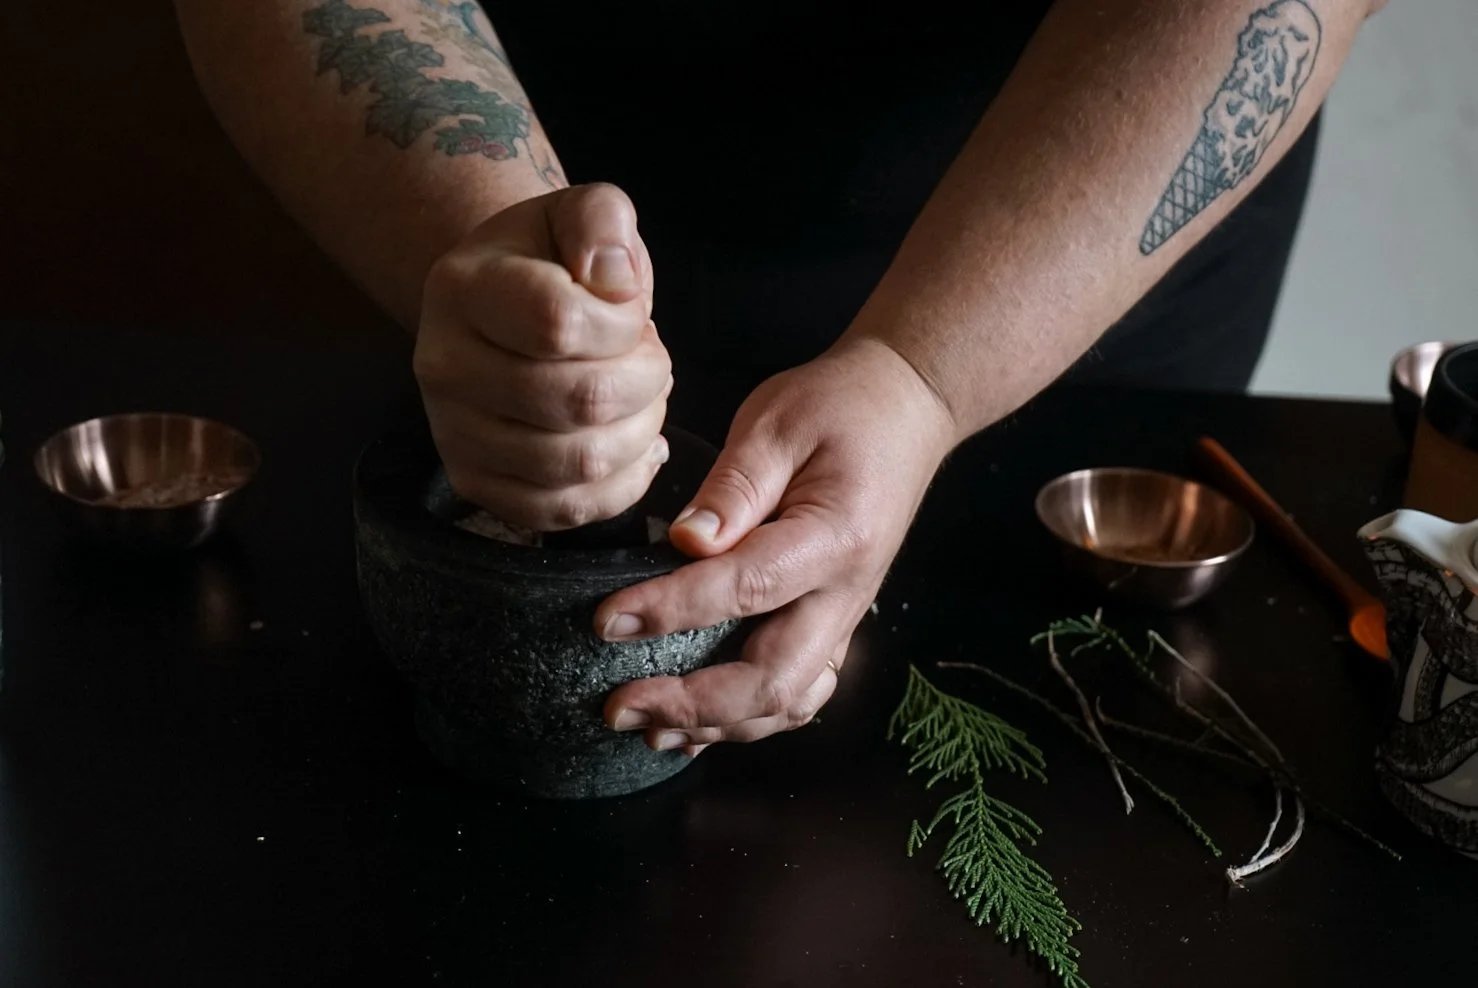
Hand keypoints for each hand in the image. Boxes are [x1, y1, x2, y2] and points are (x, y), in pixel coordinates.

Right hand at [415, 184, 671, 529]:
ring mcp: (454, 434)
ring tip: (641, 398)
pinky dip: (621, 483)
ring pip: (578, 463)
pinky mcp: (477, 485)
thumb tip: (612, 279)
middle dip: (646, 381)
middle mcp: (443, 366)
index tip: (632, 313)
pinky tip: (632, 443)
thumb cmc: (552, 263)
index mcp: (463, 289)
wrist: (499, 309)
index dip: (622, 324)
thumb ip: (602, 221)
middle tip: (652, 360)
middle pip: (578, 401)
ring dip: (640, 432)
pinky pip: (565, 511)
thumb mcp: (579, 213)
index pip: (558, 323)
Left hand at [595, 338, 957, 753]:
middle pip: (774, 679)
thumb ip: (732, 488)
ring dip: (718, 727)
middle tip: (618, 705)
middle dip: (692, 703)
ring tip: (650, 728)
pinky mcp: (834, 623)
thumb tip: (685, 544)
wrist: (908, 408)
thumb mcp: (778, 423)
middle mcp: (846, 594)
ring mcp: (845, 616)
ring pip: (788, 702)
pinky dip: (748, 720)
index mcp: (835, 538)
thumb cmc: (842, 406)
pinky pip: (797, 691)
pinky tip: (696, 727)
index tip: (607, 621)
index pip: (746, 588)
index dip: (672, 611)